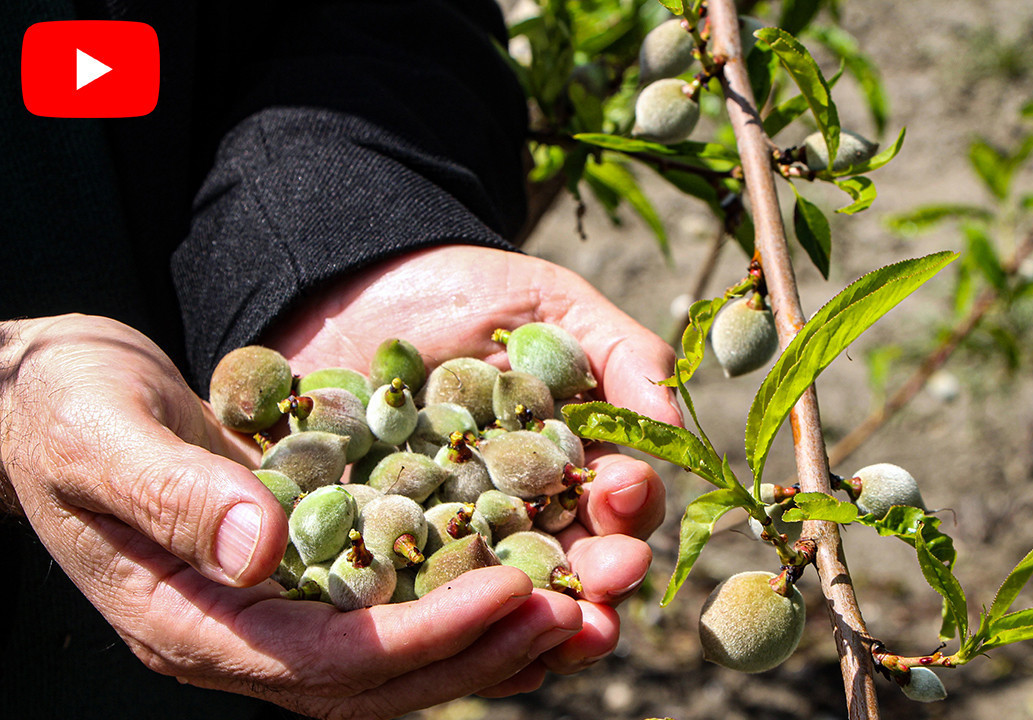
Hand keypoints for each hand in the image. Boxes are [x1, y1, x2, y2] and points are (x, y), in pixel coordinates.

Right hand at [0, 314, 584, 717]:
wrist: (51, 398)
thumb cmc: (59, 408)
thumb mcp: (99, 435)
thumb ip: (172, 494)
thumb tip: (261, 548)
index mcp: (191, 622)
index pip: (326, 659)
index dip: (424, 632)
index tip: (514, 590)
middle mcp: (243, 634)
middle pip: (381, 680)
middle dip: (483, 651)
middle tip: (579, 614)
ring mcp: (274, 611)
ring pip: (399, 658)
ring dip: (493, 641)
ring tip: (584, 611)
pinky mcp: (304, 572)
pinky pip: (395, 606)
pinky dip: (465, 601)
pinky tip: (533, 578)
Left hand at [268, 244, 679, 684]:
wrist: (347, 286)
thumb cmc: (463, 291)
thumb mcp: (552, 304)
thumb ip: (621, 353)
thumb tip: (674, 425)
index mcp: (570, 467)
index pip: (614, 503)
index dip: (628, 505)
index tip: (622, 489)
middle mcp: (519, 517)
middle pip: (569, 562)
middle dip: (597, 576)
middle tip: (609, 575)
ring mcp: (451, 540)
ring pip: (502, 596)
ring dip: (534, 618)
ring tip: (552, 623)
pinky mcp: (381, 551)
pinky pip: (414, 597)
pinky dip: (439, 619)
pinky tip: (459, 631)